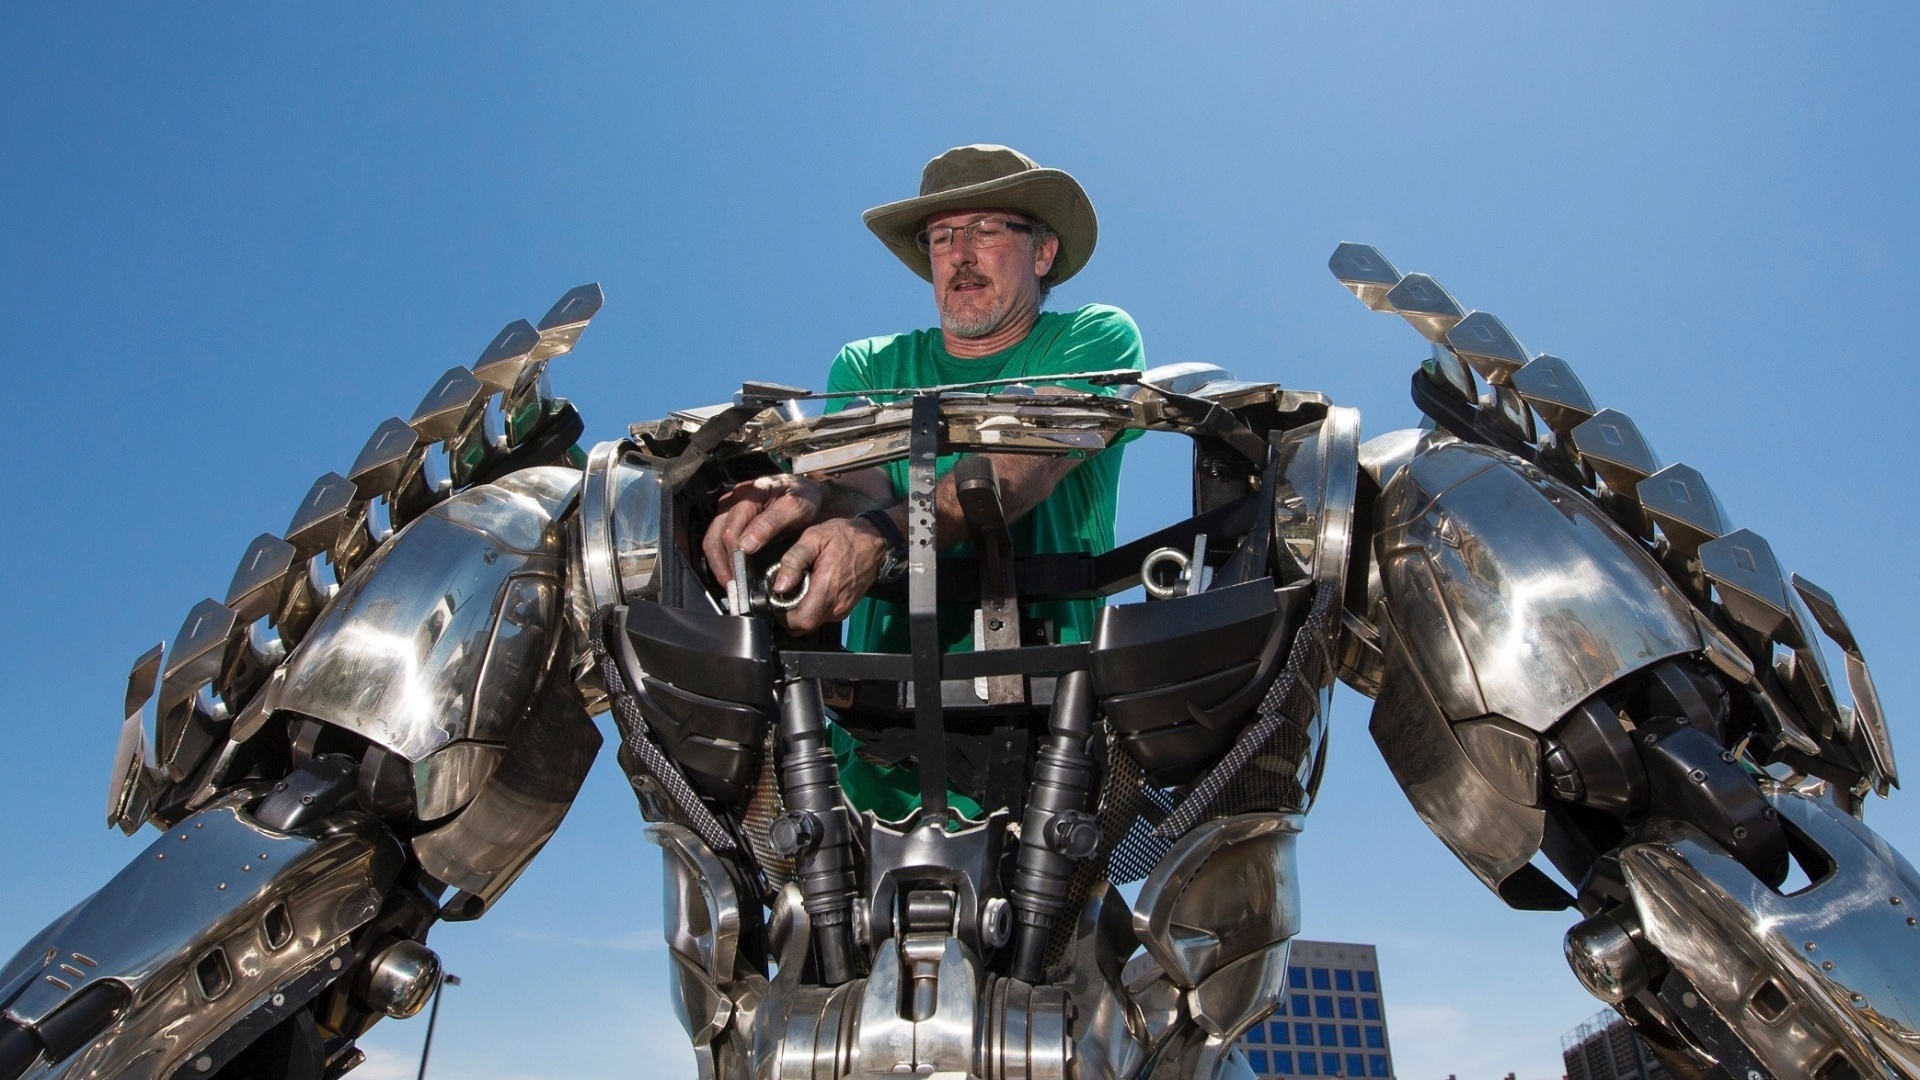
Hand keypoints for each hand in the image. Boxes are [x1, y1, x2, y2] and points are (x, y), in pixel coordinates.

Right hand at [702, 474, 824, 585]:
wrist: (810, 493)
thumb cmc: (804, 498)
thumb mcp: (795, 508)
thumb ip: (770, 524)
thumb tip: (745, 545)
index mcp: (747, 495)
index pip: (731, 531)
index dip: (733, 557)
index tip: (740, 576)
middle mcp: (733, 501)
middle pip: (715, 537)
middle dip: (721, 565)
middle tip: (733, 586)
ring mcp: (729, 510)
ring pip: (713, 540)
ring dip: (719, 564)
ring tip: (731, 584)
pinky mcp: (731, 519)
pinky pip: (718, 541)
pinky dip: (723, 559)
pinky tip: (732, 573)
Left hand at [770, 516, 888, 632]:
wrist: (874, 541)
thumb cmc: (845, 537)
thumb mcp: (813, 538)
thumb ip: (793, 561)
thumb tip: (779, 586)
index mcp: (827, 589)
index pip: (800, 621)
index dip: (782, 616)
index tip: (776, 600)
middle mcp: (836, 605)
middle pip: (804, 626)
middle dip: (788, 615)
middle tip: (784, 593)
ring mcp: (842, 609)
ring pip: (813, 623)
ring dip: (800, 611)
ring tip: (799, 588)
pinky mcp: (845, 608)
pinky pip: (822, 616)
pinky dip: (812, 608)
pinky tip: (812, 589)